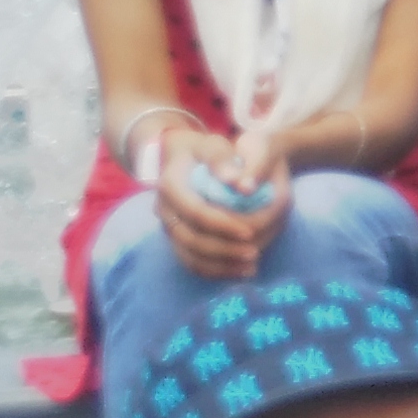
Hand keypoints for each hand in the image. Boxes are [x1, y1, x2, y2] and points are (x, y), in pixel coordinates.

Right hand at [152, 125, 285, 279]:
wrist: (184, 157)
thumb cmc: (205, 149)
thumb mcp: (215, 145)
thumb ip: (223, 160)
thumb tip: (240, 184)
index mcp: (170, 184)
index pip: (195, 211)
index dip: (222, 224)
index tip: (250, 231)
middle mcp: (163, 208)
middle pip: (190, 238)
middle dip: (223, 249)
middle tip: (254, 252)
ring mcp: (168, 225)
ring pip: (188, 254)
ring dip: (220, 265)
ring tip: (250, 267)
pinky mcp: (176, 237)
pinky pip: (190, 261)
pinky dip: (213, 270)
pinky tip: (239, 272)